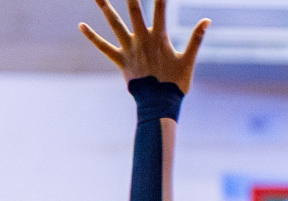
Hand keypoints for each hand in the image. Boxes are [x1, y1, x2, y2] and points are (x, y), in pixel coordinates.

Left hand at [81, 0, 207, 90]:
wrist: (159, 104)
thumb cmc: (176, 83)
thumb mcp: (188, 61)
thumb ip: (196, 39)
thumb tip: (207, 20)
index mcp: (159, 38)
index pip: (161, 9)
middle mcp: (142, 39)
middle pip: (134, 10)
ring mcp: (129, 49)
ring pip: (115, 24)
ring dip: (105, 8)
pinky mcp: (120, 60)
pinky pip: (103, 47)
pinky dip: (92, 36)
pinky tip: (80, 25)